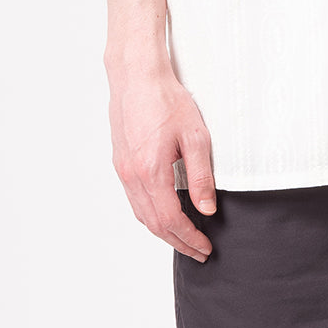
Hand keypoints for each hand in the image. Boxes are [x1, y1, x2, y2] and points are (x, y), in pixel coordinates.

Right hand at [107, 63, 216, 261]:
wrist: (137, 76)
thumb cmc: (166, 100)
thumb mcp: (195, 136)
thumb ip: (201, 176)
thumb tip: (207, 209)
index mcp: (151, 171)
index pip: (170, 220)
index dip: (189, 238)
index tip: (205, 247)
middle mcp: (132, 176)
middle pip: (153, 224)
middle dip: (178, 241)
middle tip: (198, 251)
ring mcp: (123, 170)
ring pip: (141, 214)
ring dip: (163, 231)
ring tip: (184, 237)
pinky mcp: (121, 162)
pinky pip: (134, 199)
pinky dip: (150, 213)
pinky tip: (164, 212)